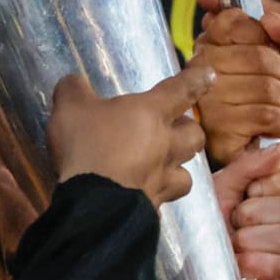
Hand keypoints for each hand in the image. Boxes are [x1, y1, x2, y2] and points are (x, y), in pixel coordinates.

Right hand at [47, 67, 212, 205]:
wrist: (94, 206)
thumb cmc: (89, 146)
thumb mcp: (70, 109)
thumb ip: (73, 91)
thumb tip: (74, 82)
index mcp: (153, 113)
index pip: (182, 89)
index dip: (197, 79)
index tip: (208, 74)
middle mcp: (167, 144)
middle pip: (196, 134)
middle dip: (190, 129)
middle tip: (174, 128)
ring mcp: (164, 178)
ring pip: (188, 170)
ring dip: (180, 164)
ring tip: (165, 164)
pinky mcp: (155, 205)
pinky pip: (166, 196)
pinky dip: (160, 193)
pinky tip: (147, 192)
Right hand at [191, 7, 279, 164]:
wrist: (262, 145)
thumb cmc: (269, 95)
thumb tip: (270, 19)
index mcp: (209, 43)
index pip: (236, 21)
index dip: (264, 38)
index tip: (269, 51)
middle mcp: (199, 70)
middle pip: (260, 57)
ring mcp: (206, 103)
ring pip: (268, 88)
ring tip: (276, 108)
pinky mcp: (219, 134)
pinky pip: (268, 115)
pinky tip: (273, 126)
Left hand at [212, 143, 279, 279]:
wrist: (180, 256)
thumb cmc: (204, 219)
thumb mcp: (221, 187)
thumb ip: (250, 166)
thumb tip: (279, 148)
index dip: (272, 184)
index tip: (248, 192)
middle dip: (253, 219)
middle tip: (233, 226)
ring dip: (251, 255)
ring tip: (233, 255)